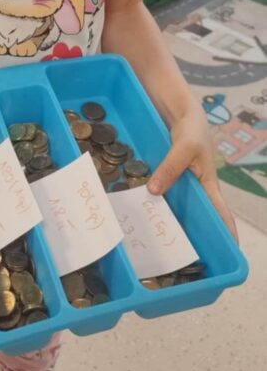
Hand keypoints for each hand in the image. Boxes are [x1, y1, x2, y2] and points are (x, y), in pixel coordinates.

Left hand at [147, 109, 237, 240]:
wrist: (181, 111)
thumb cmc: (193, 130)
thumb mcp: (184, 148)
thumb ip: (170, 168)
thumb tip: (154, 191)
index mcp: (210, 186)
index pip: (222, 215)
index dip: (227, 234)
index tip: (228, 253)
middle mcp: (198, 189)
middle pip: (198, 217)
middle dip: (193, 236)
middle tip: (180, 259)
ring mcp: (184, 184)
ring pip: (179, 207)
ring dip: (171, 221)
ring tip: (157, 244)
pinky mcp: (171, 177)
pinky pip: (164, 194)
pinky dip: (157, 203)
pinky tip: (142, 213)